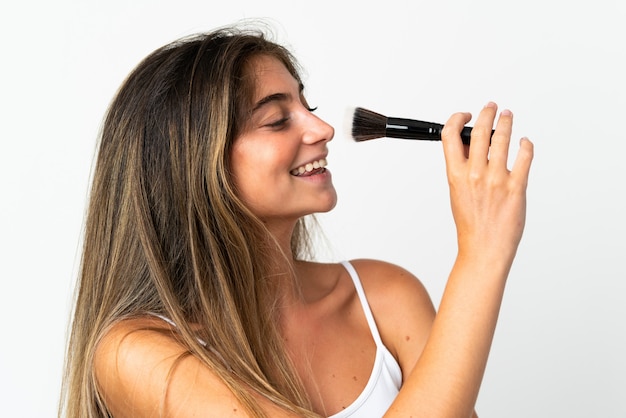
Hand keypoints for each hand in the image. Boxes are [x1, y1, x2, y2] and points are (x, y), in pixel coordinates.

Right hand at [440, 102, 533, 264]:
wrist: (484, 248)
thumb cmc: (471, 224)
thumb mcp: (458, 192)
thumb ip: (463, 167)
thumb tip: (471, 144)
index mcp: (455, 174)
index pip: (450, 135)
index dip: (457, 119)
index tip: (466, 116)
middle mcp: (475, 174)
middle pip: (480, 131)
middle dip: (487, 113)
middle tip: (491, 107)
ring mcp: (496, 180)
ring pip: (503, 139)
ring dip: (506, 123)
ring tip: (508, 116)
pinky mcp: (516, 187)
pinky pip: (524, 157)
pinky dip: (526, 145)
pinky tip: (525, 142)